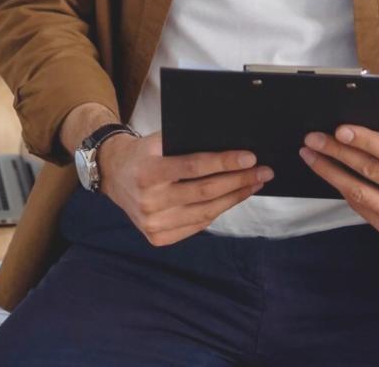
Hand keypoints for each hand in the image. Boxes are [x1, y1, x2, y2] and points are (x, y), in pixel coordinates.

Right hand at [98, 132, 270, 246]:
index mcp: (147, 172)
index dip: (224, 162)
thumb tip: (231, 145)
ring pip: (206, 211)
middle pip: (205, 192)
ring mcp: (153, 223)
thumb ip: (187, 143)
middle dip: (239, 181)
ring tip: (255, 184)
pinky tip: (233, 198)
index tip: (250, 157)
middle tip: (264, 171)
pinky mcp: (158, 237)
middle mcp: (149, 201)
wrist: (114, 176)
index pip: (193, 166)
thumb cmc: (144, 153)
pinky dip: (219, 211)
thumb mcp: (158, 141)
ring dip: (235, 197)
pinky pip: (198, 225)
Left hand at [299, 107, 378, 240]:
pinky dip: (340, 188)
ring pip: (360, 193)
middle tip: (312, 137)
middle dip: (338, 152)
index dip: (366, 141)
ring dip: (329, 172)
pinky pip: (361, 208)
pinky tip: (326, 171)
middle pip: (371, 171)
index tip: (339, 129)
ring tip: (309, 154)